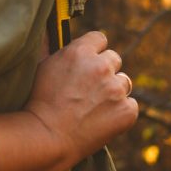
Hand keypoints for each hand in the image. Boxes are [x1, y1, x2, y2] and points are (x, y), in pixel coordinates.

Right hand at [24, 31, 138, 166]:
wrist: (46, 137)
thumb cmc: (39, 103)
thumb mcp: (44, 66)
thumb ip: (60, 50)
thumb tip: (56, 33)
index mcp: (81, 51)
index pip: (100, 39)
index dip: (94, 51)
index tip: (89, 62)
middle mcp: (101, 66)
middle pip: (114, 59)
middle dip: (104, 71)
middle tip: (89, 89)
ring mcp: (116, 89)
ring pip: (124, 82)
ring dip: (113, 91)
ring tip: (93, 107)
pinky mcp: (126, 111)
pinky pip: (131, 105)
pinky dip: (120, 112)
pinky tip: (102, 120)